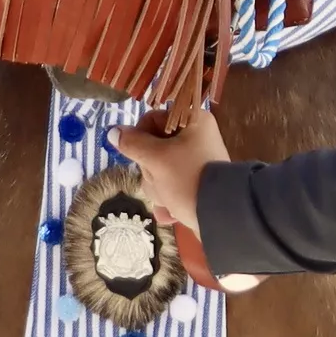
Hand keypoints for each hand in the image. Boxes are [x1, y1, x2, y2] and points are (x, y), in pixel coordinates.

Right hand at [116, 106, 231, 235]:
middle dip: (151, 171)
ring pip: (161, 171)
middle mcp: (196, 138)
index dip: (141, 137)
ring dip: (158, 189)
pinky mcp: (197, 185)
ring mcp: (197, 163)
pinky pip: (173, 187)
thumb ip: (133, 144)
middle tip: (161, 179)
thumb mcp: (157, 160)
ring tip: (170, 199)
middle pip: (154, 149)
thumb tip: (113, 132)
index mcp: (193, 122)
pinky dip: (169, 200)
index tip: (140, 154)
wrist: (222, 217)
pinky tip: (171, 212)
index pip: (152, 119)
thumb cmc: (189, 179)